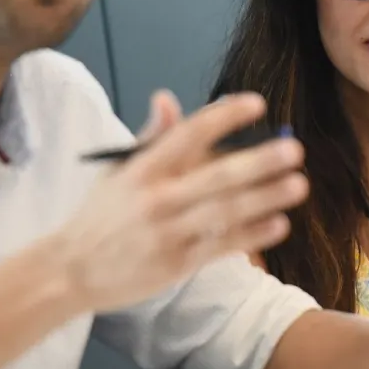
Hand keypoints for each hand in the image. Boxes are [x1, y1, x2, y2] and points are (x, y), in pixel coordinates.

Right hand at [52, 90, 308, 312]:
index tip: (256, 104)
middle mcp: (156, 199)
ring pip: (225, 213)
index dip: (224, 117)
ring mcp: (168, 233)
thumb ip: (150, 137)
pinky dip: (251, 235)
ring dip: (265, 199)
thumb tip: (167, 97)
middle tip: (294, 149)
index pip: (188, 134)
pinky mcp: (176, 264)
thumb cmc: (101, 214)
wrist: (69, 271)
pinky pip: (221, 246)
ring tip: (298, 184)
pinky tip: (280, 224)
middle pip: (216, 177)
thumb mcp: (118, 171)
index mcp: (142, 169)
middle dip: (258, 162)